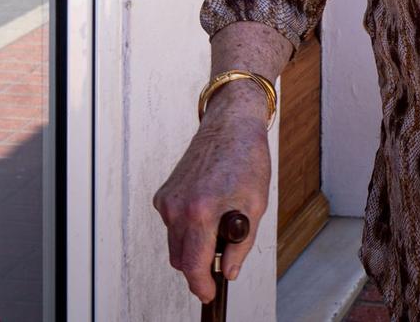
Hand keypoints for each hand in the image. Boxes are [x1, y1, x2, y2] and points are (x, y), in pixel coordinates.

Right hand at [153, 89, 273, 303]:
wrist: (230, 126)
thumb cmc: (247, 161)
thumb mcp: (256, 205)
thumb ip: (241, 244)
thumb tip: (228, 271)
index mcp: (202, 212)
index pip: (194, 265)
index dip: (202, 285)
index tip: (210, 294)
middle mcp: (178, 208)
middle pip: (180, 260)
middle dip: (199, 267)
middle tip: (223, 256)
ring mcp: (167, 201)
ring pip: (175, 244)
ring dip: (193, 246)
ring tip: (219, 223)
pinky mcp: (163, 195)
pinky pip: (172, 225)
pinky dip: (187, 227)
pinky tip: (207, 207)